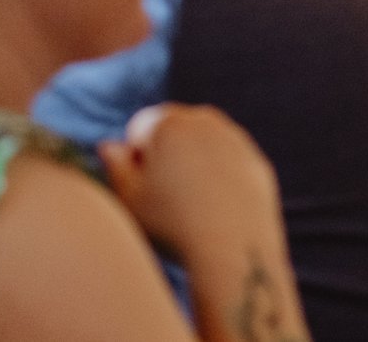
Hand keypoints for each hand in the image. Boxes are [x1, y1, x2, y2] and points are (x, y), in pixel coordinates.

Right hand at [101, 104, 282, 267]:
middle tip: (162, 195)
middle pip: (172, 131)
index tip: (141, 184)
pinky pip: (227, 163)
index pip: (140, 127)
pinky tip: (214, 208)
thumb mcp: (127, 197)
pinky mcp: (256, 160)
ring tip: (187, 205)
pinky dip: (218, 178)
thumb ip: (115, 165)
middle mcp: (207, 121)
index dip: (134, 157)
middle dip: (163, 154)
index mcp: (169, 123)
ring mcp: (236, 139)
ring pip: (201, 146)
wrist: (232, 245)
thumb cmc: (170, 222)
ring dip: (190, 165)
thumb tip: (111, 145)